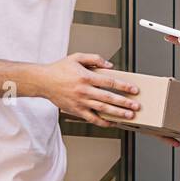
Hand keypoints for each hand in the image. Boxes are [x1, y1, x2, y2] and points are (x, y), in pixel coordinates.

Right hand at [44, 53, 178, 147]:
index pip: (109, 82)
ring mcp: (80, 102)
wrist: (43, 81)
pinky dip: (103, 122)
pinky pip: (92, 118)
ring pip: (102, 109)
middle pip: (108, 98)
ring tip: (129, 115)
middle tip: (136, 106)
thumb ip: (95, 59)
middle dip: (124, 102)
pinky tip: (112, 123)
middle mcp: (84, 91)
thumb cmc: (60, 69)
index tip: (134, 90)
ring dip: (117, 113)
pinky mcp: (76, 110)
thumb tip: (110, 65)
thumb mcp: (77, 57)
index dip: (123, 86)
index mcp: (86, 77)